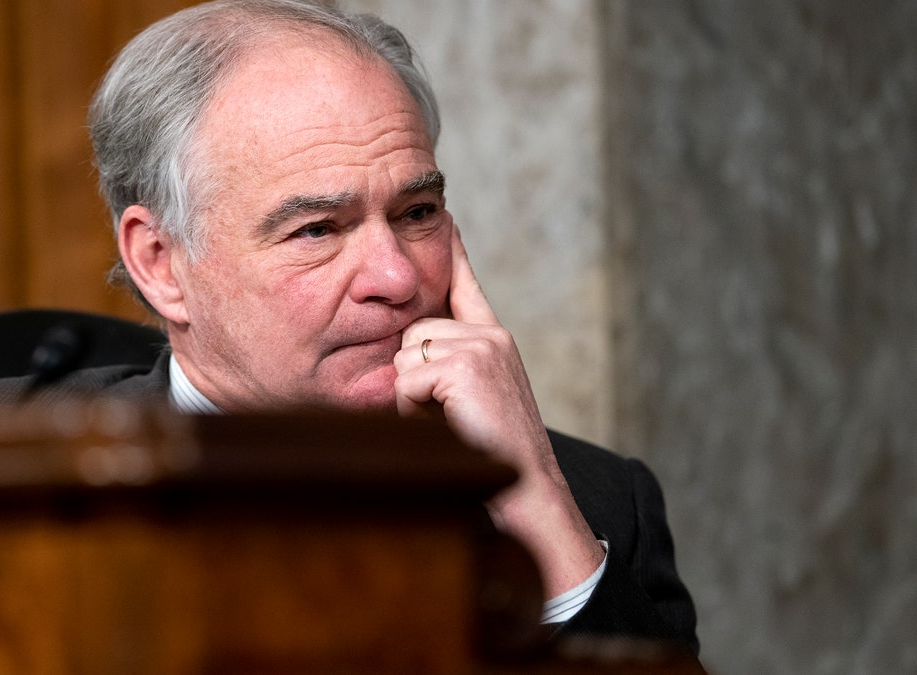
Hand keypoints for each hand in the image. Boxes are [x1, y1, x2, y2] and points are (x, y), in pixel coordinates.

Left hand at [394, 225, 604, 596]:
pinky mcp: (466, 365)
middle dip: (410, 375)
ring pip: (404, 355)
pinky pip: (405, 378)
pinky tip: (447, 424)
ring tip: (447, 421)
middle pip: (411, 331)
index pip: (466, 286)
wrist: (527, 493)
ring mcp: (481, 346)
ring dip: (410, 396)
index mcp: (494, 340)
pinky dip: (412, 409)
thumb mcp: (471, 402)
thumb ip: (447, 370)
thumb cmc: (492, 456)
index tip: (448, 219)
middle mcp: (491, 335)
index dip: (454, 255)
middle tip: (441, 413)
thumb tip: (406, 355)